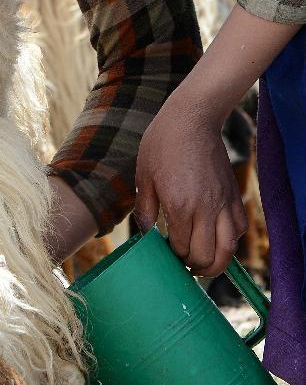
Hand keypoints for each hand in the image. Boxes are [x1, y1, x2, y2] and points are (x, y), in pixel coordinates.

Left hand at [134, 92, 247, 276]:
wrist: (192, 118)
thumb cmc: (163, 143)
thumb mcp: (144, 175)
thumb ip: (146, 209)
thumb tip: (146, 234)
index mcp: (181, 206)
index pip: (182, 250)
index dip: (173, 257)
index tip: (165, 252)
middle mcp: (206, 209)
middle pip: (207, 257)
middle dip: (193, 266)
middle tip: (182, 262)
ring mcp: (223, 203)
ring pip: (229, 249)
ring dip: (215, 261)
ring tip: (200, 259)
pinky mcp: (234, 194)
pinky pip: (239, 229)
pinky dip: (230, 241)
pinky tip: (215, 236)